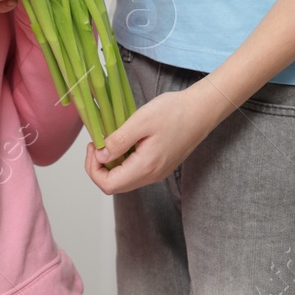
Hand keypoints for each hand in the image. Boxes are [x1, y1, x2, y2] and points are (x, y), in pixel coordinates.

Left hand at [83, 87, 219, 193]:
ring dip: (110, 163)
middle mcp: (152, 176)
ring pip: (125, 179)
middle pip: (115, 185)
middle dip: (98, 167)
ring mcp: (157, 172)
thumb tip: (100, 156)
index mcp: (146, 167)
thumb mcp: (141, 121)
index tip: (93, 146)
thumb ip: (118, 141)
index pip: (108, 185)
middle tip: (96, 143)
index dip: (93, 169)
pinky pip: (135, 171)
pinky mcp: (160, 165)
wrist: (202, 110)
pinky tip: (123, 141)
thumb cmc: (174, 112)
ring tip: (109, 140)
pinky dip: (123, 160)